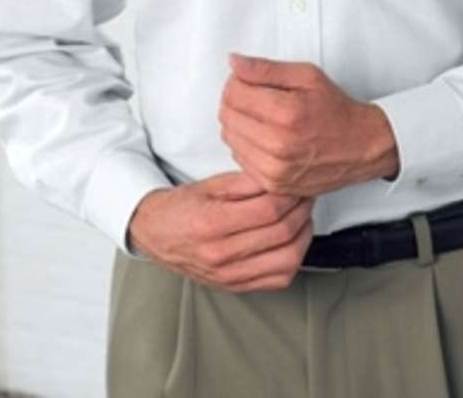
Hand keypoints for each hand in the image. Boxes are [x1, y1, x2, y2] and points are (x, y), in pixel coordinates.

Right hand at [126, 171, 314, 291]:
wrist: (157, 235)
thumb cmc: (183, 207)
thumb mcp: (211, 184)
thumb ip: (247, 181)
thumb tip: (281, 176)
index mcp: (213, 223)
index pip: (269, 210)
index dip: (291, 194)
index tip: (297, 183)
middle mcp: (221, 255)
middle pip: (281, 233)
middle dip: (302, 209)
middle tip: (305, 195)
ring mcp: (230, 276)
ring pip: (287, 260)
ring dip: (304, 235)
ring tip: (302, 216)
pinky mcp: (237, 287)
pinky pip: (279, 279)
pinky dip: (294, 258)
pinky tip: (292, 240)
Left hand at [218, 53, 399, 196]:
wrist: (361, 146)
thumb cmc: (336, 111)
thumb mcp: (307, 76)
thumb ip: (266, 69)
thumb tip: (235, 63)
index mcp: (286, 113)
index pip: (233, 93)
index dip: (236, 81)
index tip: (246, 79)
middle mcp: (278, 145)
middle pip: (227, 115)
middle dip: (235, 99)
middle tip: (253, 95)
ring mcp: (274, 169)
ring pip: (229, 137)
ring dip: (238, 122)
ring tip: (261, 115)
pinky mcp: (273, 184)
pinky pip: (239, 158)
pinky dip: (246, 143)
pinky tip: (264, 135)